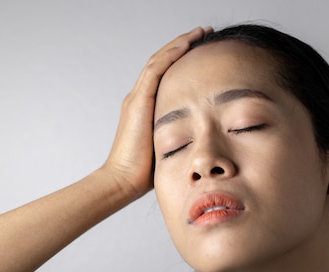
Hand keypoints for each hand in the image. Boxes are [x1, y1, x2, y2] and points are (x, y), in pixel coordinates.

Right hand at [102, 26, 211, 199]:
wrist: (124, 180)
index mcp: (146, 107)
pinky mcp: (138, 102)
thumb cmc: (146, 173)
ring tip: (200, 33)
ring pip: (160, 60)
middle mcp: (140, 97)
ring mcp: (137, 98)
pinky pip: (156, 70)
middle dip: (184, 45)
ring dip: (180, 44)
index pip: (166, 75)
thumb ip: (181, 137)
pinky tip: (187, 45)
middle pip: (163, 62)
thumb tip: (204, 139)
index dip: (183, 60)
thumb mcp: (169, 147)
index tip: (203, 51)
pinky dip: (171, 55)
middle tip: (204, 34)